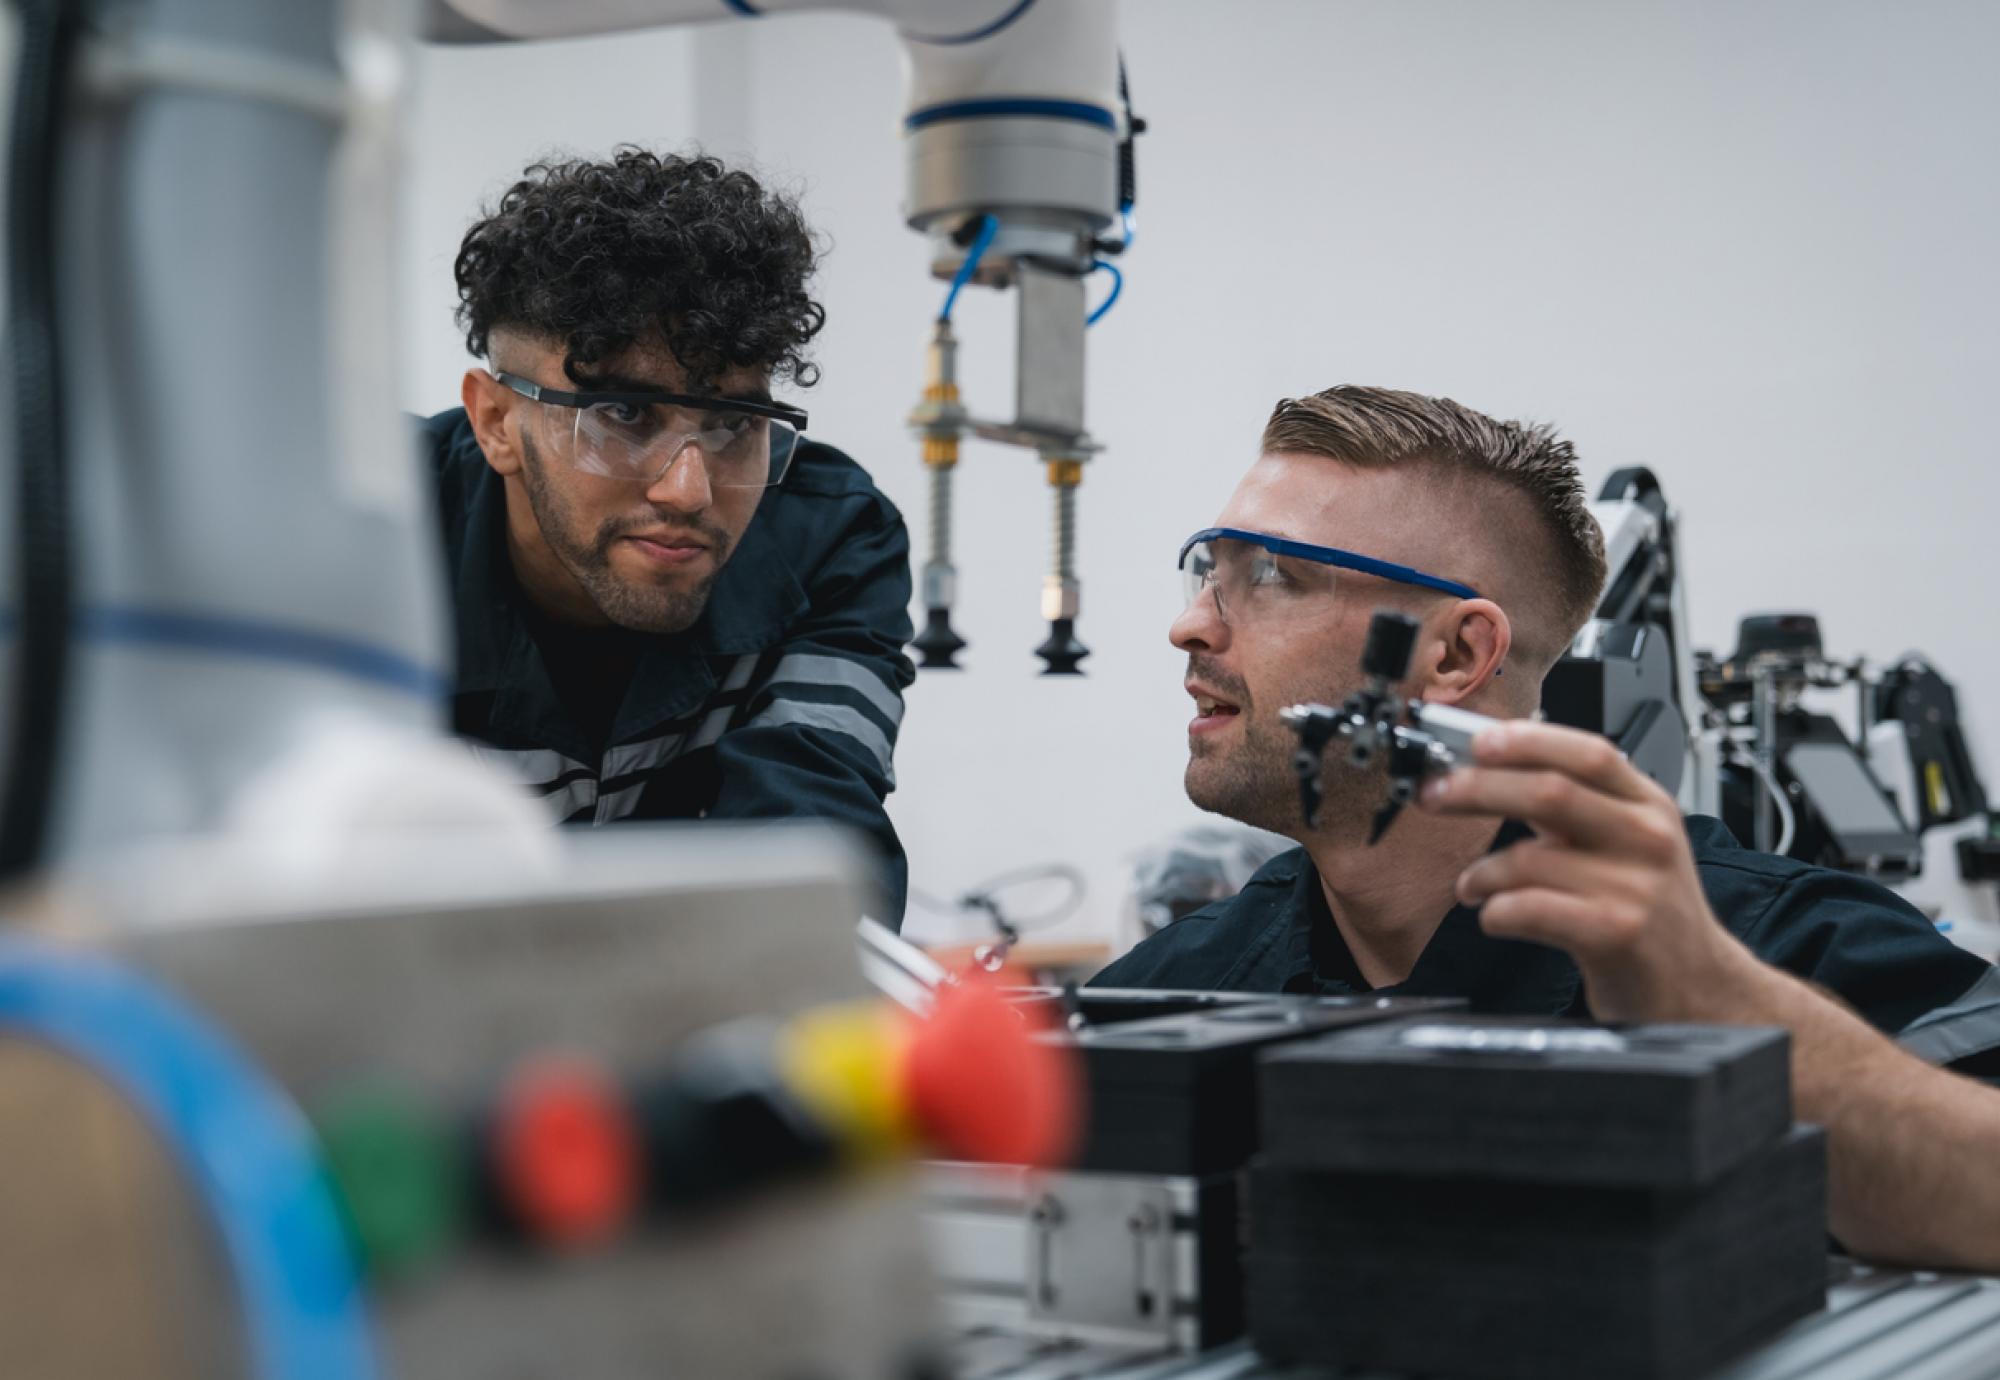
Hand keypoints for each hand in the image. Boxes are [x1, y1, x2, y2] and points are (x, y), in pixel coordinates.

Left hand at [1417, 719, 1772, 1023]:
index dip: (1527, 741)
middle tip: (1436, 795)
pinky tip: (1493, 914)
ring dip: (1481, 871)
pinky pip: (1530, 908)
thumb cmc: (1651, 911)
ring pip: (1529, 857)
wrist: (1699, 986)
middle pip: (1550, 792)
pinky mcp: (1616, 934)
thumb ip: (1573, 805)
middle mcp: (1647, 837)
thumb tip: (1494, 766)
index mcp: (1648, 804)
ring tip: (1471, 884)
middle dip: (1478, 788)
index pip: (1588, 753)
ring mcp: (1634, 886)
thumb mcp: (1629, 842)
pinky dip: (1496, 910)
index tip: (1476, 742)